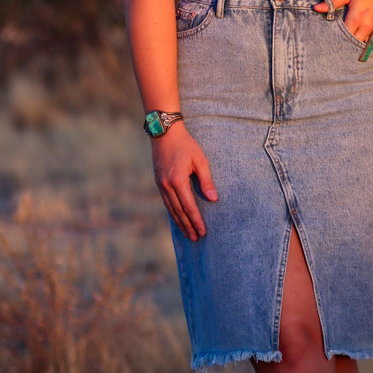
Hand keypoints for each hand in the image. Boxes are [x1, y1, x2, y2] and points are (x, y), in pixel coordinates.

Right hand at [151, 123, 217, 240]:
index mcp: (178, 180)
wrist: (165, 133)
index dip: (196, 220)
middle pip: (178, 211)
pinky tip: (178, 219)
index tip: (202, 231)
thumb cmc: (186, 145)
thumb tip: (213, 199)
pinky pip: (166, 202)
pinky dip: (173, 213)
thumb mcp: (200, 160)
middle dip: (187, 226)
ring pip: (171, 208)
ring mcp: (160, 184)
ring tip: (188, 234)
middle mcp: (167, 185)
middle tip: (195, 238)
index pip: (188, 206)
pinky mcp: (158, 182)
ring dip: (179, 222)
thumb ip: (207, 180)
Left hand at [313, 0, 372, 45]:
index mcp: (356, 16)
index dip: (336, 37)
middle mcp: (367, 25)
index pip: (342, 34)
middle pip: (353, 42)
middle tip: (339, 41)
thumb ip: (333, 2)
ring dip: (357, 44)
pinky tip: (363, 39)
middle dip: (346, 43)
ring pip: (364, 45)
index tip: (331, 37)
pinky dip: (369, 42)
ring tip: (350, 42)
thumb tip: (316, 8)